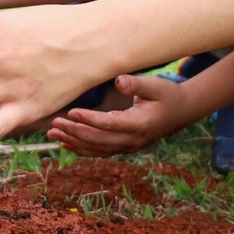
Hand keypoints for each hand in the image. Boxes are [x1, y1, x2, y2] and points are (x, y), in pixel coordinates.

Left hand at [47, 74, 197, 156]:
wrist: (181, 111)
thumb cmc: (167, 94)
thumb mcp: (155, 85)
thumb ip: (136, 84)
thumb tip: (118, 81)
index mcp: (140, 124)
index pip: (111, 125)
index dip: (90, 120)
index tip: (72, 112)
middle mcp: (133, 140)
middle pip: (99, 140)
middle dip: (75, 132)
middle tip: (55, 123)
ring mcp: (128, 146)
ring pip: (97, 149)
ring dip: (74, 142)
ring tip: (52, 133)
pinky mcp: (123, 146)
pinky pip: (99, 151)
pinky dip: (81, 148)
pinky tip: (65, 142)